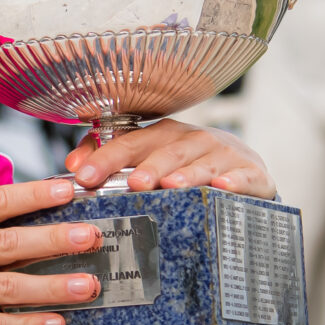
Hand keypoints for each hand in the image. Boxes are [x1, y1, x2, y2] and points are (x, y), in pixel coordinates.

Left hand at [64, 119, 275, 199]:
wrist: (245, 169)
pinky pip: (244, 177)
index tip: (83, 176)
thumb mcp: (150, 156)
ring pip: (203, 163)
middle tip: (132, 183)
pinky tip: (223, 189)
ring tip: (171, 186)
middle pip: (167, 150)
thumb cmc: (187, 165)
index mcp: (162, 135)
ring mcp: (223, 156)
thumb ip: (109, 157)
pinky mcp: (252, 174)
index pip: (130, 142)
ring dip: (187, 173)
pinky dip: (235, 182)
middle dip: (149, 166)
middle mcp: (192, 140)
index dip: (106, 157)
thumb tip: (72, 163)